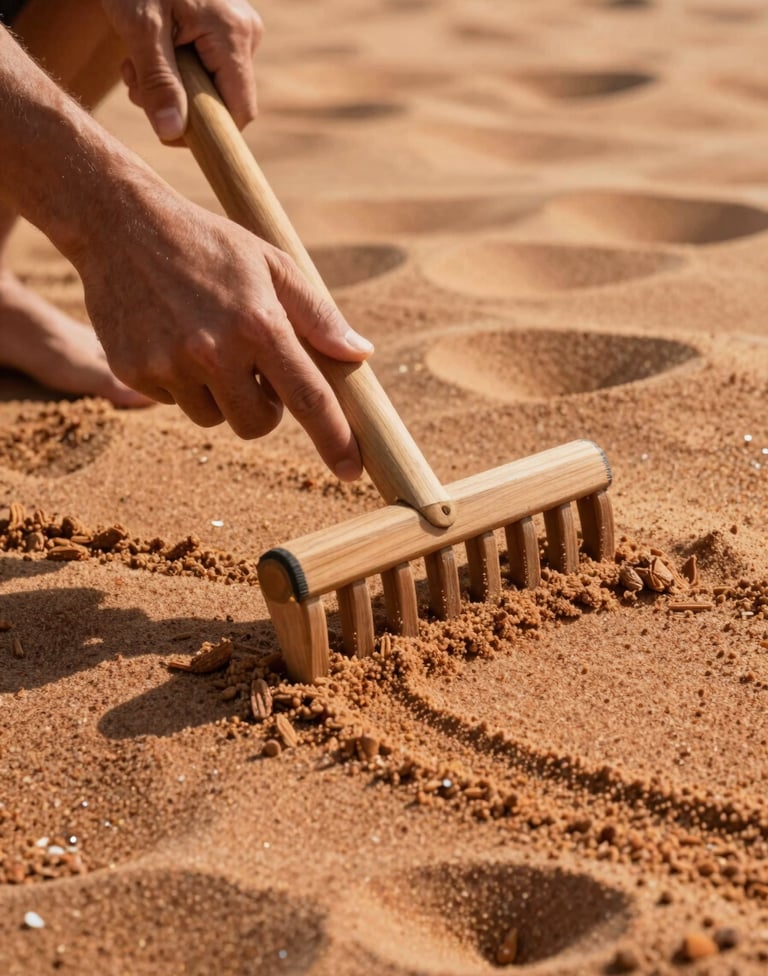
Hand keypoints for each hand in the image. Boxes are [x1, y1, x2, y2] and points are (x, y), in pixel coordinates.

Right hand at [77, 187, 372, 479]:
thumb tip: (360, 355)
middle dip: (264, 408)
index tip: (353, 470)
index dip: (335, 438)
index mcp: (259, 324)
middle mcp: (214, 351)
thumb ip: (318, 314)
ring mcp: (170, 364)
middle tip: (254, 369)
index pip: (308, 398)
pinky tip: (171, 335)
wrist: (120, 223)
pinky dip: (180, 381)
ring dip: (219, 393)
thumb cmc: (209, 243)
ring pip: (213, 417)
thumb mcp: (272, 263)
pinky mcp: (134, 371)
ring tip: (206, 341)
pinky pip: (174, 401)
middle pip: (257, 424)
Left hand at [101, 0, 262, 140]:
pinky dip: (176, 71)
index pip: (239, 112)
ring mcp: (238, 30)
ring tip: (136, 64)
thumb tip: (172, 134)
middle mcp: (246, 33)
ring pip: (211, 88)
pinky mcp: (223, 29)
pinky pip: (207, 69)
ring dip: (170, 89)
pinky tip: (151, 51)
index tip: (167, 131)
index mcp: (233, 35)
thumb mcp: (140, 29)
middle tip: (136, 86)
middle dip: (179, 106)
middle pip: (222, 102)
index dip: (207, 133)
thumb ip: (158, 83)